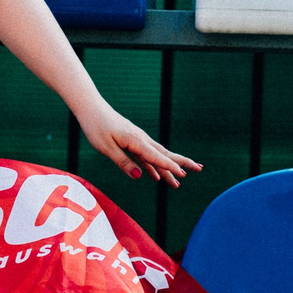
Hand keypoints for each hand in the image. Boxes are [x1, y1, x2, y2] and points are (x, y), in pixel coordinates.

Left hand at [76, 99, 200, 185]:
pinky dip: (154, 166)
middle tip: (199, 169)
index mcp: (136, 141)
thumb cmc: (97, 128)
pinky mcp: (133, 142)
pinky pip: (146, 156)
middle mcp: (141, 140)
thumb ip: (122, 162)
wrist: (92, 110)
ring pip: (157, 156)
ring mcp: (138, 140)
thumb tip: (139, 176)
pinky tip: (157, 176)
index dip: (169, 167)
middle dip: (181, 163)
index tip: (182, 174)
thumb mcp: (106, 148)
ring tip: (179, 182)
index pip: (156, 156)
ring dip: (168, 168)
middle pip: (165, 154)